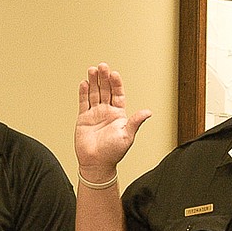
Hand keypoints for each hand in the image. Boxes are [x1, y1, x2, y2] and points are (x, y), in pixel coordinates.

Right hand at [74, 63, 151, 178]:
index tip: (114, 74)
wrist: (96, 163)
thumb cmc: (113, 153)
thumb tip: (148, 112)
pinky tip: (84, 83)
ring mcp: (95, 114)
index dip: (116, 84)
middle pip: (105, 90)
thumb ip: (135, 122)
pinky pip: (83, 102)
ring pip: (94, 93)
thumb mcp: (127, 135)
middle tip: (102, 67)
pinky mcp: (84, 118)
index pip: (118, 94)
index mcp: (119, 115)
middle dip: (104, 78)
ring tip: (92, 70)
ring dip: (93, 82)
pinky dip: (83, 92)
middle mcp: (107, 112)